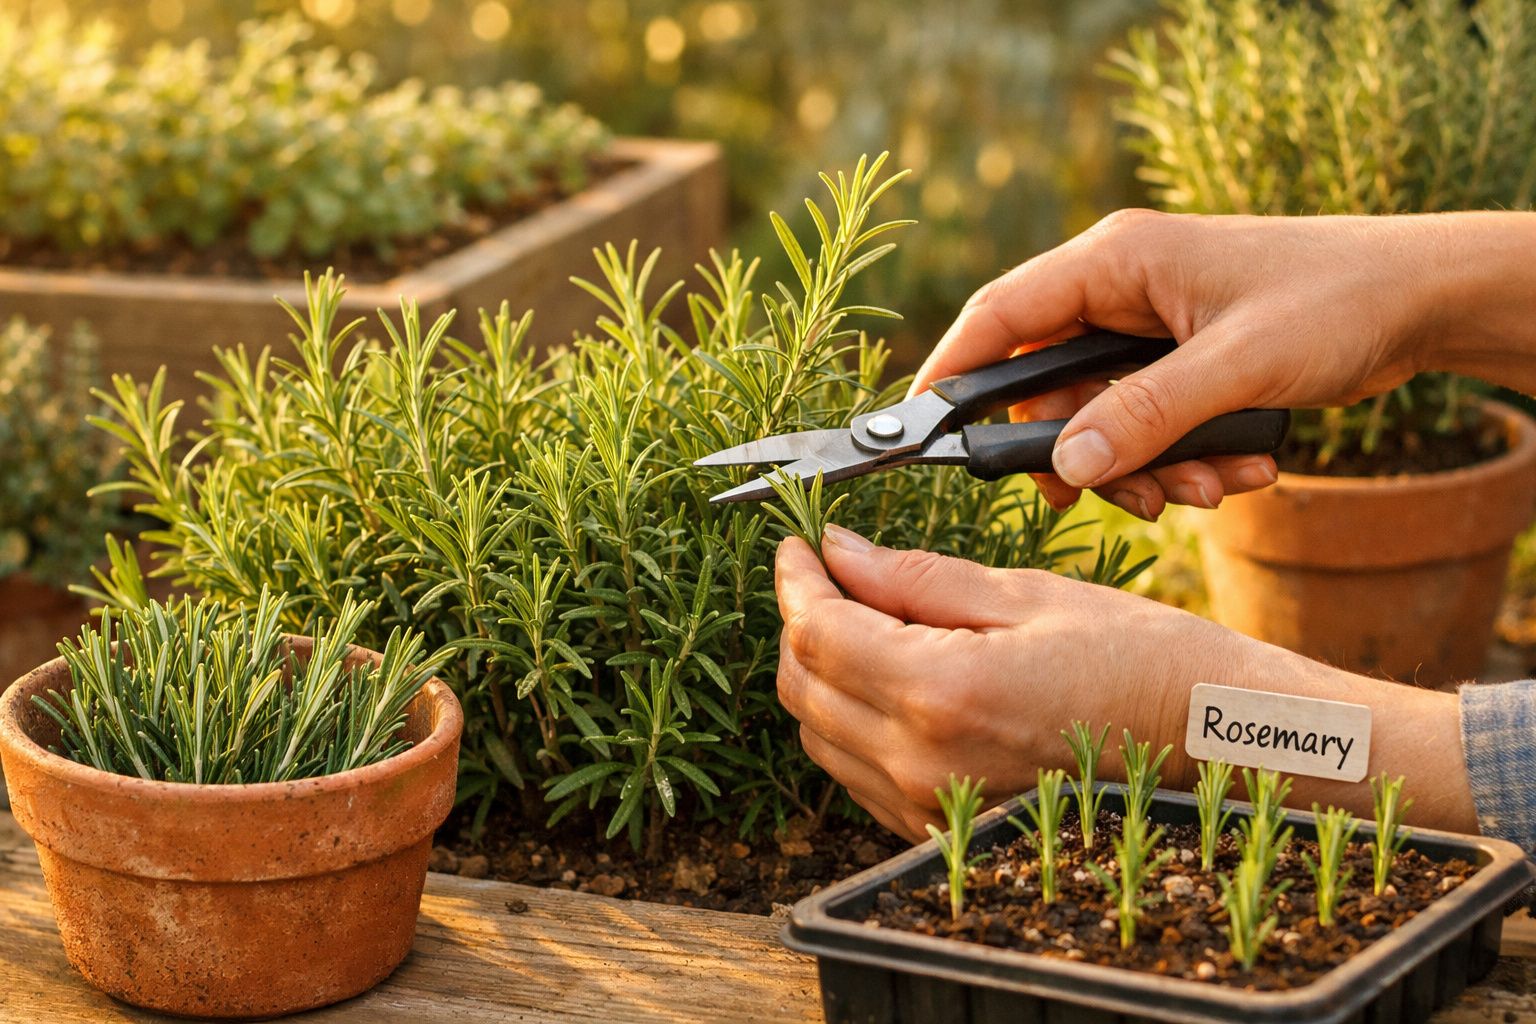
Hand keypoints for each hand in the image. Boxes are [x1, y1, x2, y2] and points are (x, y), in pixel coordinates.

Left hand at [775, 525, 1475, 841]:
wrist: (1224, 752)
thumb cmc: (1151, 662)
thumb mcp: (1032, 597)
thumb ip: (918, 580)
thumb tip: (839, 549)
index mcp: (941, 692)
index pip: (815, 633)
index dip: (794, 580)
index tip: (796, 542)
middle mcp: (922, 764)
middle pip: (800, 688)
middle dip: (799, 621)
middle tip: (824, 572)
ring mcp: (930, 810)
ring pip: (820, 735)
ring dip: (820, 672)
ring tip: (862, 616)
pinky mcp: (944, 832)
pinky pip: (861, 774)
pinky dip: (853, 720)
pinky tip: (894, 675)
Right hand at [912, 211, 1462, 518]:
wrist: (1420, 301)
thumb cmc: (1334, 301)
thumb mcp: (1237, 363)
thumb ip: (1146, 415)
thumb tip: (1068, 468)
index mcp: (1115, 262)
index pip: (1001, 315)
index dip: (953, 371)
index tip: (920, 428)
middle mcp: (1120, 294)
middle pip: (1049, 388)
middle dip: (1083, 452)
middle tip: (1107, 497)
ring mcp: (1148, 332)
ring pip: (1099, 421)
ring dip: (1142, 468)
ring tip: (1203, 488)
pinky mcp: (1177, 367)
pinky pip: (1144, 428)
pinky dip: (1177, 462)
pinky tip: (1235, 473)